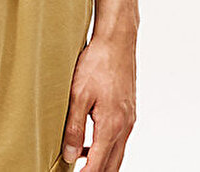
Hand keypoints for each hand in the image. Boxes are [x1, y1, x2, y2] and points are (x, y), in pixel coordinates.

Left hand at [60, 35, 136, 170]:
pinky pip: (119, 138)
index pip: (99, 165)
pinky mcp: (129, 110)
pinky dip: (107, 147)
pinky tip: (91, 141)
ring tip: (81, 161)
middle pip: (112, 165)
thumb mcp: (78, 95)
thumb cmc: (98, 63)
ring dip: (102, 162)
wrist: (117, 41)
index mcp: (111, 126)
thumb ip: (74, 127)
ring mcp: (129, 119)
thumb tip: (70, 155)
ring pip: (117, 153)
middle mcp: (124, 126)